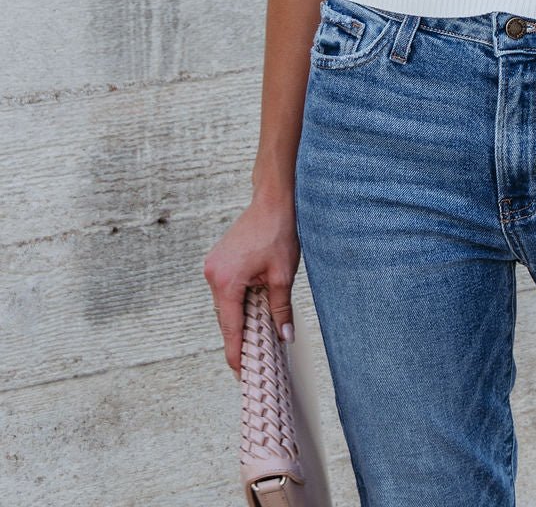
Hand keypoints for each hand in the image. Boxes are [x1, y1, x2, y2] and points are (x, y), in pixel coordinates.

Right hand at [202, 195, 300, 376]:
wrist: (273, 201)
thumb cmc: (278, 232)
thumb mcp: (283, 275)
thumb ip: (280, 309)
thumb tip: (284, 336)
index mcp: (226, 282)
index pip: (230, 329)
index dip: (236, 354)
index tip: (242, 374)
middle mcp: (213, 275)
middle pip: (225, 319)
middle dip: (240, 338)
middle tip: (254, 361)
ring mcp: (212, 267)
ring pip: (225, 306)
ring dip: (239, 319)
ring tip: (256, 339)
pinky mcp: (217, 261)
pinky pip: (225, 291)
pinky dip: (237, 303)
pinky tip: (251, 311)